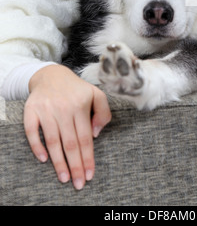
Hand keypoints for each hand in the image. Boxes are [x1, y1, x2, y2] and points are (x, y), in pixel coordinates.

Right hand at [24, 64, 110, 189]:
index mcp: (81, 105)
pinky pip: (32, 132)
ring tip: (64, 178)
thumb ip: (103, 112)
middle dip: (75, 165)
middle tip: (78, 183)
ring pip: (53, 141)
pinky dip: (37, 146)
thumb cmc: (76, 89)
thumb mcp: (96, 94)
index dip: (88, 158)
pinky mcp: (31, 110)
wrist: (51, 74)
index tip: (90, 174)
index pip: (85, 138)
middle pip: (70, 143)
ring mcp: (46, 109)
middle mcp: (64, 108)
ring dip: (58, 162)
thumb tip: (95, 134)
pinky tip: (44, 159)